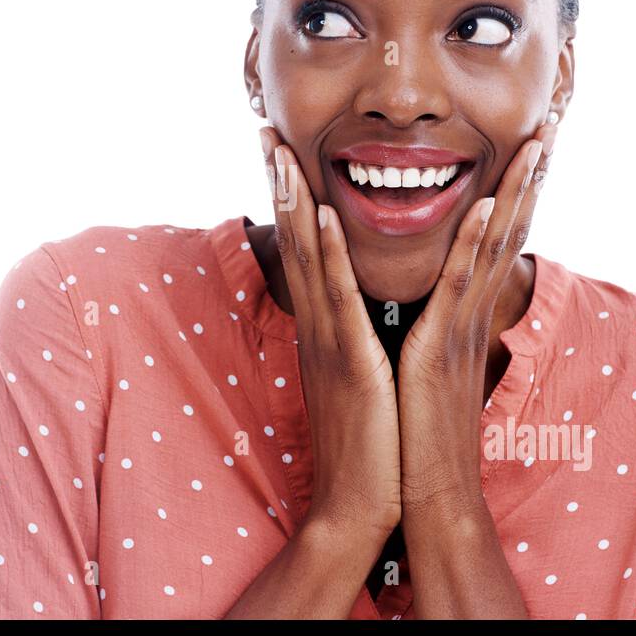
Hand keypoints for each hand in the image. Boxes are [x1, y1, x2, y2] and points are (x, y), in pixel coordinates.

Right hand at [259, 126, 401, 537]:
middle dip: (280, 185)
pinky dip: (334, 253)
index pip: (304, 253)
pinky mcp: (352, 361)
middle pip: (295, 243)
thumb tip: (361, 317)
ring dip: (298, 201)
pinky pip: (343, 297)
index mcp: (325, 330)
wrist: (361, 504)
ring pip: (311, 258)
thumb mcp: (359, 381)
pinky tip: (329, 214)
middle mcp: (319, 327)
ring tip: (283, 151)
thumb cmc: (369, 445)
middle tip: (266, 131)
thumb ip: (355, 343)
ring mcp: (331, 342)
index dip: (291, 203)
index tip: (281, 156)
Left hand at [396, 115, 558, 515]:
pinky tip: (482, 202)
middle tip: (549, 126)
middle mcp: (472, 314)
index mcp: (465, 314)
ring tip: (535, 141)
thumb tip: (430, 304)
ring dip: (513, 190)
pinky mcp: (442, 346)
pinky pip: (459, 285)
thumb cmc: (417, 429)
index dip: (513, 194)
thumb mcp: (428, 365)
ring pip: (492, 246)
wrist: (421, 489)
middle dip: (529, 179)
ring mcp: (462, 327)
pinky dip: (471, 242)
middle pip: (508, 232)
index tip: (527, 150)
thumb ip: (435, 328)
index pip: (494, 242)